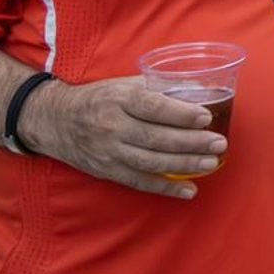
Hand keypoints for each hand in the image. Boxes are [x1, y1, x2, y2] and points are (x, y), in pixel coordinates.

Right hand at [20, 76, 225, 198]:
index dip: (180, 113)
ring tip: (211, 164)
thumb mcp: (125, 83)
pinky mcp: (107, 171)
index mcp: (118, 99)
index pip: (152, 107)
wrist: (55, 121)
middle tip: (218, 143)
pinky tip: (189, 190)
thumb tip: (201, 89)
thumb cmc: (100, 98)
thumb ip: (160, 86)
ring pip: (150, 162)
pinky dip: (165, 188)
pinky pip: (139, 182)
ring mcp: (108, 152)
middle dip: (190, 143)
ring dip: (183, 165)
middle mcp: (112, 126)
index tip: (206, 116)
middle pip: (155, 138)